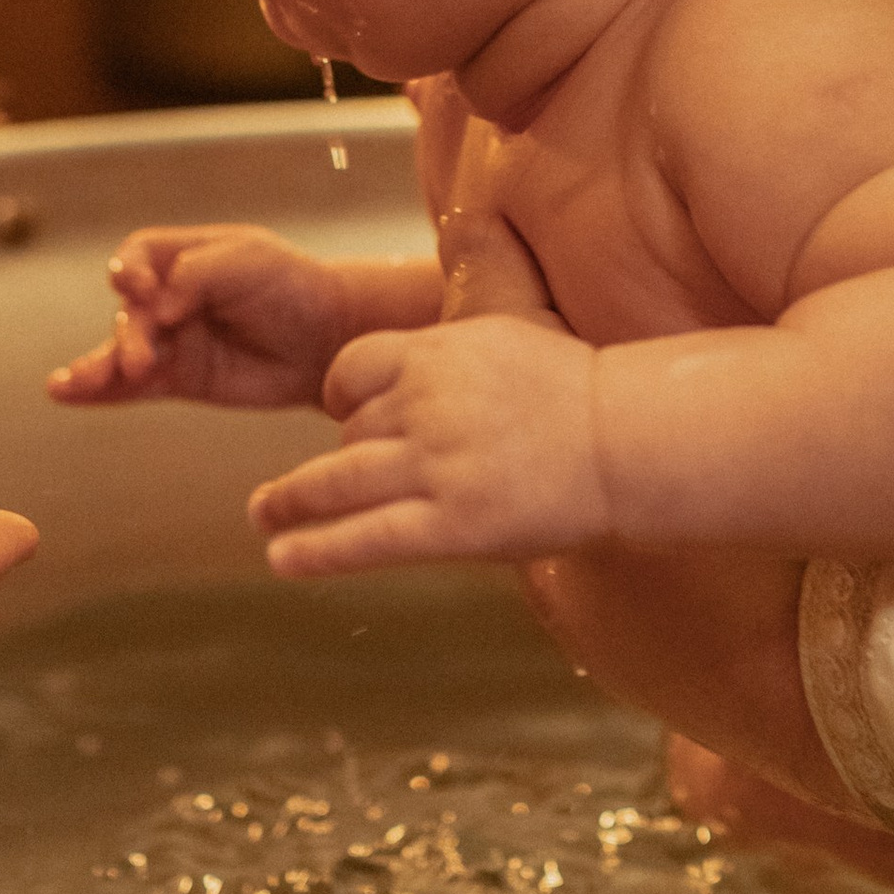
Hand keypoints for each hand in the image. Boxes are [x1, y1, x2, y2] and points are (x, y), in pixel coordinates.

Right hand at [48, 224, 354, 408]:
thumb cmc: (293, 286)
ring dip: (95, 366)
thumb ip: (197, 273)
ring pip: (122, 352)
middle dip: (128, 334)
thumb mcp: (249, 260)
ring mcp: (172, 340)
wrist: (330, 339)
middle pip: (128, 311)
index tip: (140, 289)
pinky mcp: (181, 380)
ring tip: (67, 383)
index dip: (129, 271)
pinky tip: (66, 394)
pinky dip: (101, 392)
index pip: (136, 257)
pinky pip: (133, 387)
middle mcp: (170, 298)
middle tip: (141, 357)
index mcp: (182, 257)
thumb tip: (157, 306)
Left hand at [250, 312, 607, 576]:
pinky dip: (317, 549)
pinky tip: (284, 557)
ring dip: (290, 500)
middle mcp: (428, 404)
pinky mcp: (453, 524)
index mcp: (440, 352)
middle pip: (350, 431)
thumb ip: (451, 348)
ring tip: (263, 515)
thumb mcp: (507, 335)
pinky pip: (366, 538)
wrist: (629, 437)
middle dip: (331, 460)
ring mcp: (438, 466)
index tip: (339, 414)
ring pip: (341, 482)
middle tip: (298, 484)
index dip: (341, 395)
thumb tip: (414, 357)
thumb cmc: (579, 392)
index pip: (355, 368)